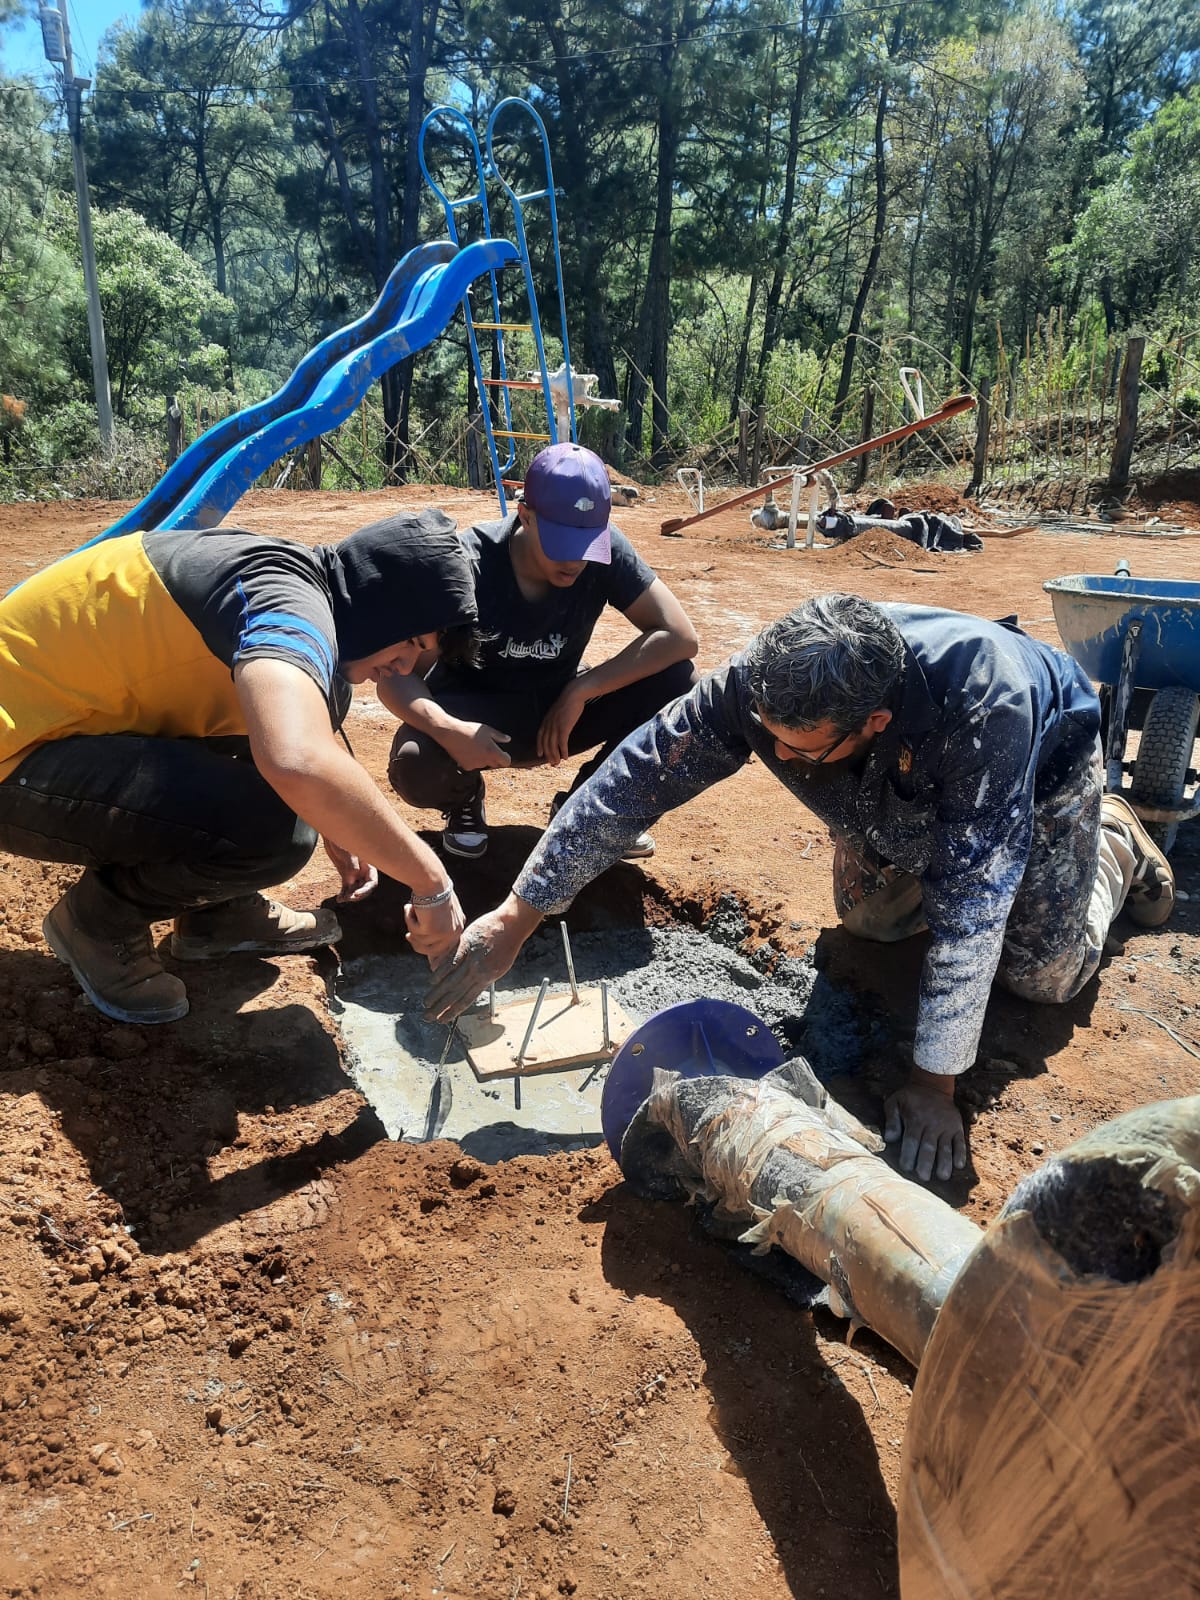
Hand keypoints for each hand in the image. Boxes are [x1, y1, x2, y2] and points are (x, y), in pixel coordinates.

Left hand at [323, 838, 379, 902]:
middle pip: (364, 888)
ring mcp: (354, 874)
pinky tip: (339, 899)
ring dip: (349, 896)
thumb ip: (352, 864)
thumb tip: (354, 876)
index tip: (356, 894)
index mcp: (368, 865)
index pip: (372, 882)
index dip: (365, 890)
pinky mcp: (346, 875)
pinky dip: (344, 893)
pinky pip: (347, 887)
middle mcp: (363, 871)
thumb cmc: (343, 839)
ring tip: (341, 899)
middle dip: (357, 895)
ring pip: (355, 889)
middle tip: (348, 898)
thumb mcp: (347, 851)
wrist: (333, 835)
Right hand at [404, 892, 465, 967]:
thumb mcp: (440, 909)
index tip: (413, 938)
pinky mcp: (432, 931)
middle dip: (417, 944)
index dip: (427, 946)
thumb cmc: (434, 889)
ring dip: (411, 924)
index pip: (443, 946)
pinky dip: (408, 918)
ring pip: (419, 940)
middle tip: (407, 935)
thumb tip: (422, 936)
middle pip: (433, 951)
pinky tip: (409, 906)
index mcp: (459, 926)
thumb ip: (438, 922)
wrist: (431, 881)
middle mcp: (454, 932)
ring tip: (410, 907)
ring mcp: (444, 933)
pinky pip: (413, 930)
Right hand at [423, 897, 540, 1021]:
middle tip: (428, 1017)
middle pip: (456, 994)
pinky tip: (432, 981)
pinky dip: (442, 972)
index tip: (442, 1020)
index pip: (466, 1000)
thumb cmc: (507, 944)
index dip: (453, 1011)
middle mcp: (478, 972)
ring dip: (437, 994)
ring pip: (452, 980)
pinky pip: (452, 961)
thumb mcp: (499, 965)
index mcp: (486, 979)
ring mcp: (472, 959)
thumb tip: (472, 984)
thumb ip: (484, 975)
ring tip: (426, 1003)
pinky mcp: (467, 945)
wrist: (512, 925)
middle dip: (440, 1008)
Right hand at [442, 722, 511, 772]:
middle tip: (488, 749)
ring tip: (476, 748)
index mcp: (493, 752)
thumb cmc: (470, 729)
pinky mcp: (467, 767)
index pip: (506, 761)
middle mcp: (485, 761)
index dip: (505, 758)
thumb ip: (499, 736)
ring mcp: (476, 765)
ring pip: (484, 765)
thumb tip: (508, 739)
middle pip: (495, 764)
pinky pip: (474, 766)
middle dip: (494, 759)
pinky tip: (468, 752)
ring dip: (483, 760)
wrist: (452, 733)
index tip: (503, 754)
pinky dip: (473, 761)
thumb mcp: (487, 730)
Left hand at [537, 687, 584, 764]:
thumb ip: (555, 718)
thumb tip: (558, 723)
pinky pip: (562, 743)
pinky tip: (565, 757)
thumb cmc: (568, 701)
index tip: (540, 754)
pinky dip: (563, 751)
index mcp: (546, 720)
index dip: (539, 746)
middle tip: (552, 763)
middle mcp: (549, 725)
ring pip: (553, 745)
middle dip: (548, 754)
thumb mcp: (558, 710)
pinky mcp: (564, 727)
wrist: (573, 694)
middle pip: (546, 743)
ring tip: (558, 763)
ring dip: (555, 756)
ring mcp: (556, 726)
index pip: (540, 736)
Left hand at [883, 1067, 966, 1182]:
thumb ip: (891, 1120)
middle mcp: (931, 1125)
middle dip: (926, 1162)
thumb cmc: (910, 1097)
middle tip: (924, 1177)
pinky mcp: (957, 1127)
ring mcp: (946, 1127)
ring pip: (945, 1147)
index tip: (906, 1168)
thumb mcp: (895, 1102)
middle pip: (928, 1146)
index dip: (909, 1154)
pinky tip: (959, 1165)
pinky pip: (960, 1142)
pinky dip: (960, 1153)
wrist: (933, 1085)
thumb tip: (889, 1139)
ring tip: (943, 1176)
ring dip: (945, 1162)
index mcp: (915, 1120)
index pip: (911, 1140)